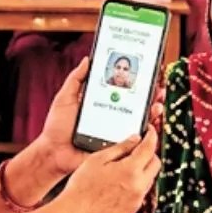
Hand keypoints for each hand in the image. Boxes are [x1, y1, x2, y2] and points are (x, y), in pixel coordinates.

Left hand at [35, 59, 164, 175]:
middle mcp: (112, 116)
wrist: (54, 152)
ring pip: (140, 121)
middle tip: (157, 87)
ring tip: (156, 104)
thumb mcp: (65, 98)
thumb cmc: (57, 127)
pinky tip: (151, 123)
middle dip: (151, 94)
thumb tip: (88, 59)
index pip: (123, 89)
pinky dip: (147, 133)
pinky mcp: (117, 147)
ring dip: (152, 111)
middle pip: (137, 104)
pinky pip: (136, 141)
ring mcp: (116, 132)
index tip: (148, 71)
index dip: (137, 81)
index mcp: (102, 103)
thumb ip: (76, 79)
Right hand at [59, 130, 159, 212]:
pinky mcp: (132, 209)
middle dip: (149, 153)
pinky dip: (136, 183)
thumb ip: (120, 147)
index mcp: (130, 170)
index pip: (149, 147)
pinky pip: (141, 192)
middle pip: (155, 163)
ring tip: (124, 166)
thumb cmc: (81, 187)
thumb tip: (135, 139)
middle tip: (137, 148)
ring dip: (143, 169)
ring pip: (150, 178)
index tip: (149, 131)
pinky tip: (119, 182)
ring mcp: (137, 200)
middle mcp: (138, 186)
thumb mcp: (97, 159)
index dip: (151, 135)